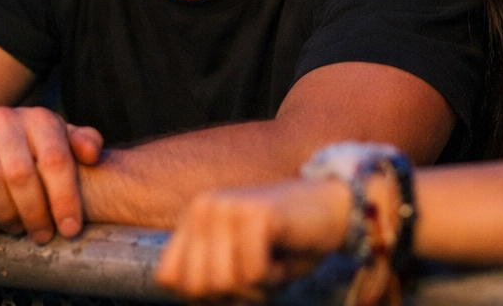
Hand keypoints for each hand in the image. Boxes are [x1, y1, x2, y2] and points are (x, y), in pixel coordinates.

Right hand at [0, 106, 102, 243]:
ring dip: (4, 212)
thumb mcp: (56, 141)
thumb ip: (81, 143)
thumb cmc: (26, 147)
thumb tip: (93, 154)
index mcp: (38, 118)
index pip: (55, 159)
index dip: (65, 198)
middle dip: (35, 212)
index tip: (70, 229)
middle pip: (22, 173)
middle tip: (41, 235)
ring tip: (14, 228)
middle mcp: (3, 117)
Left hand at [154, 179, 348, 300]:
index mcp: (193, 217)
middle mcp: (203, 206)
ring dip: (254, 287)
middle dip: (231, 295)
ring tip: (270, 260)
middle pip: (197, 288)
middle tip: (258, 274)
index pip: (169, 279)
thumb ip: (209, 281)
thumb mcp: (237, 264)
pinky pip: (253, 274)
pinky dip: (274, 277)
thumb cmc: (286, 245)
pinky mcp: (255, 214)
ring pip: (223, 284)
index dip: (203, 297)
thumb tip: (196, 298)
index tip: (235, 283)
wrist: (334, 208)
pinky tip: (283, 252)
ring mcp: (227, 206)